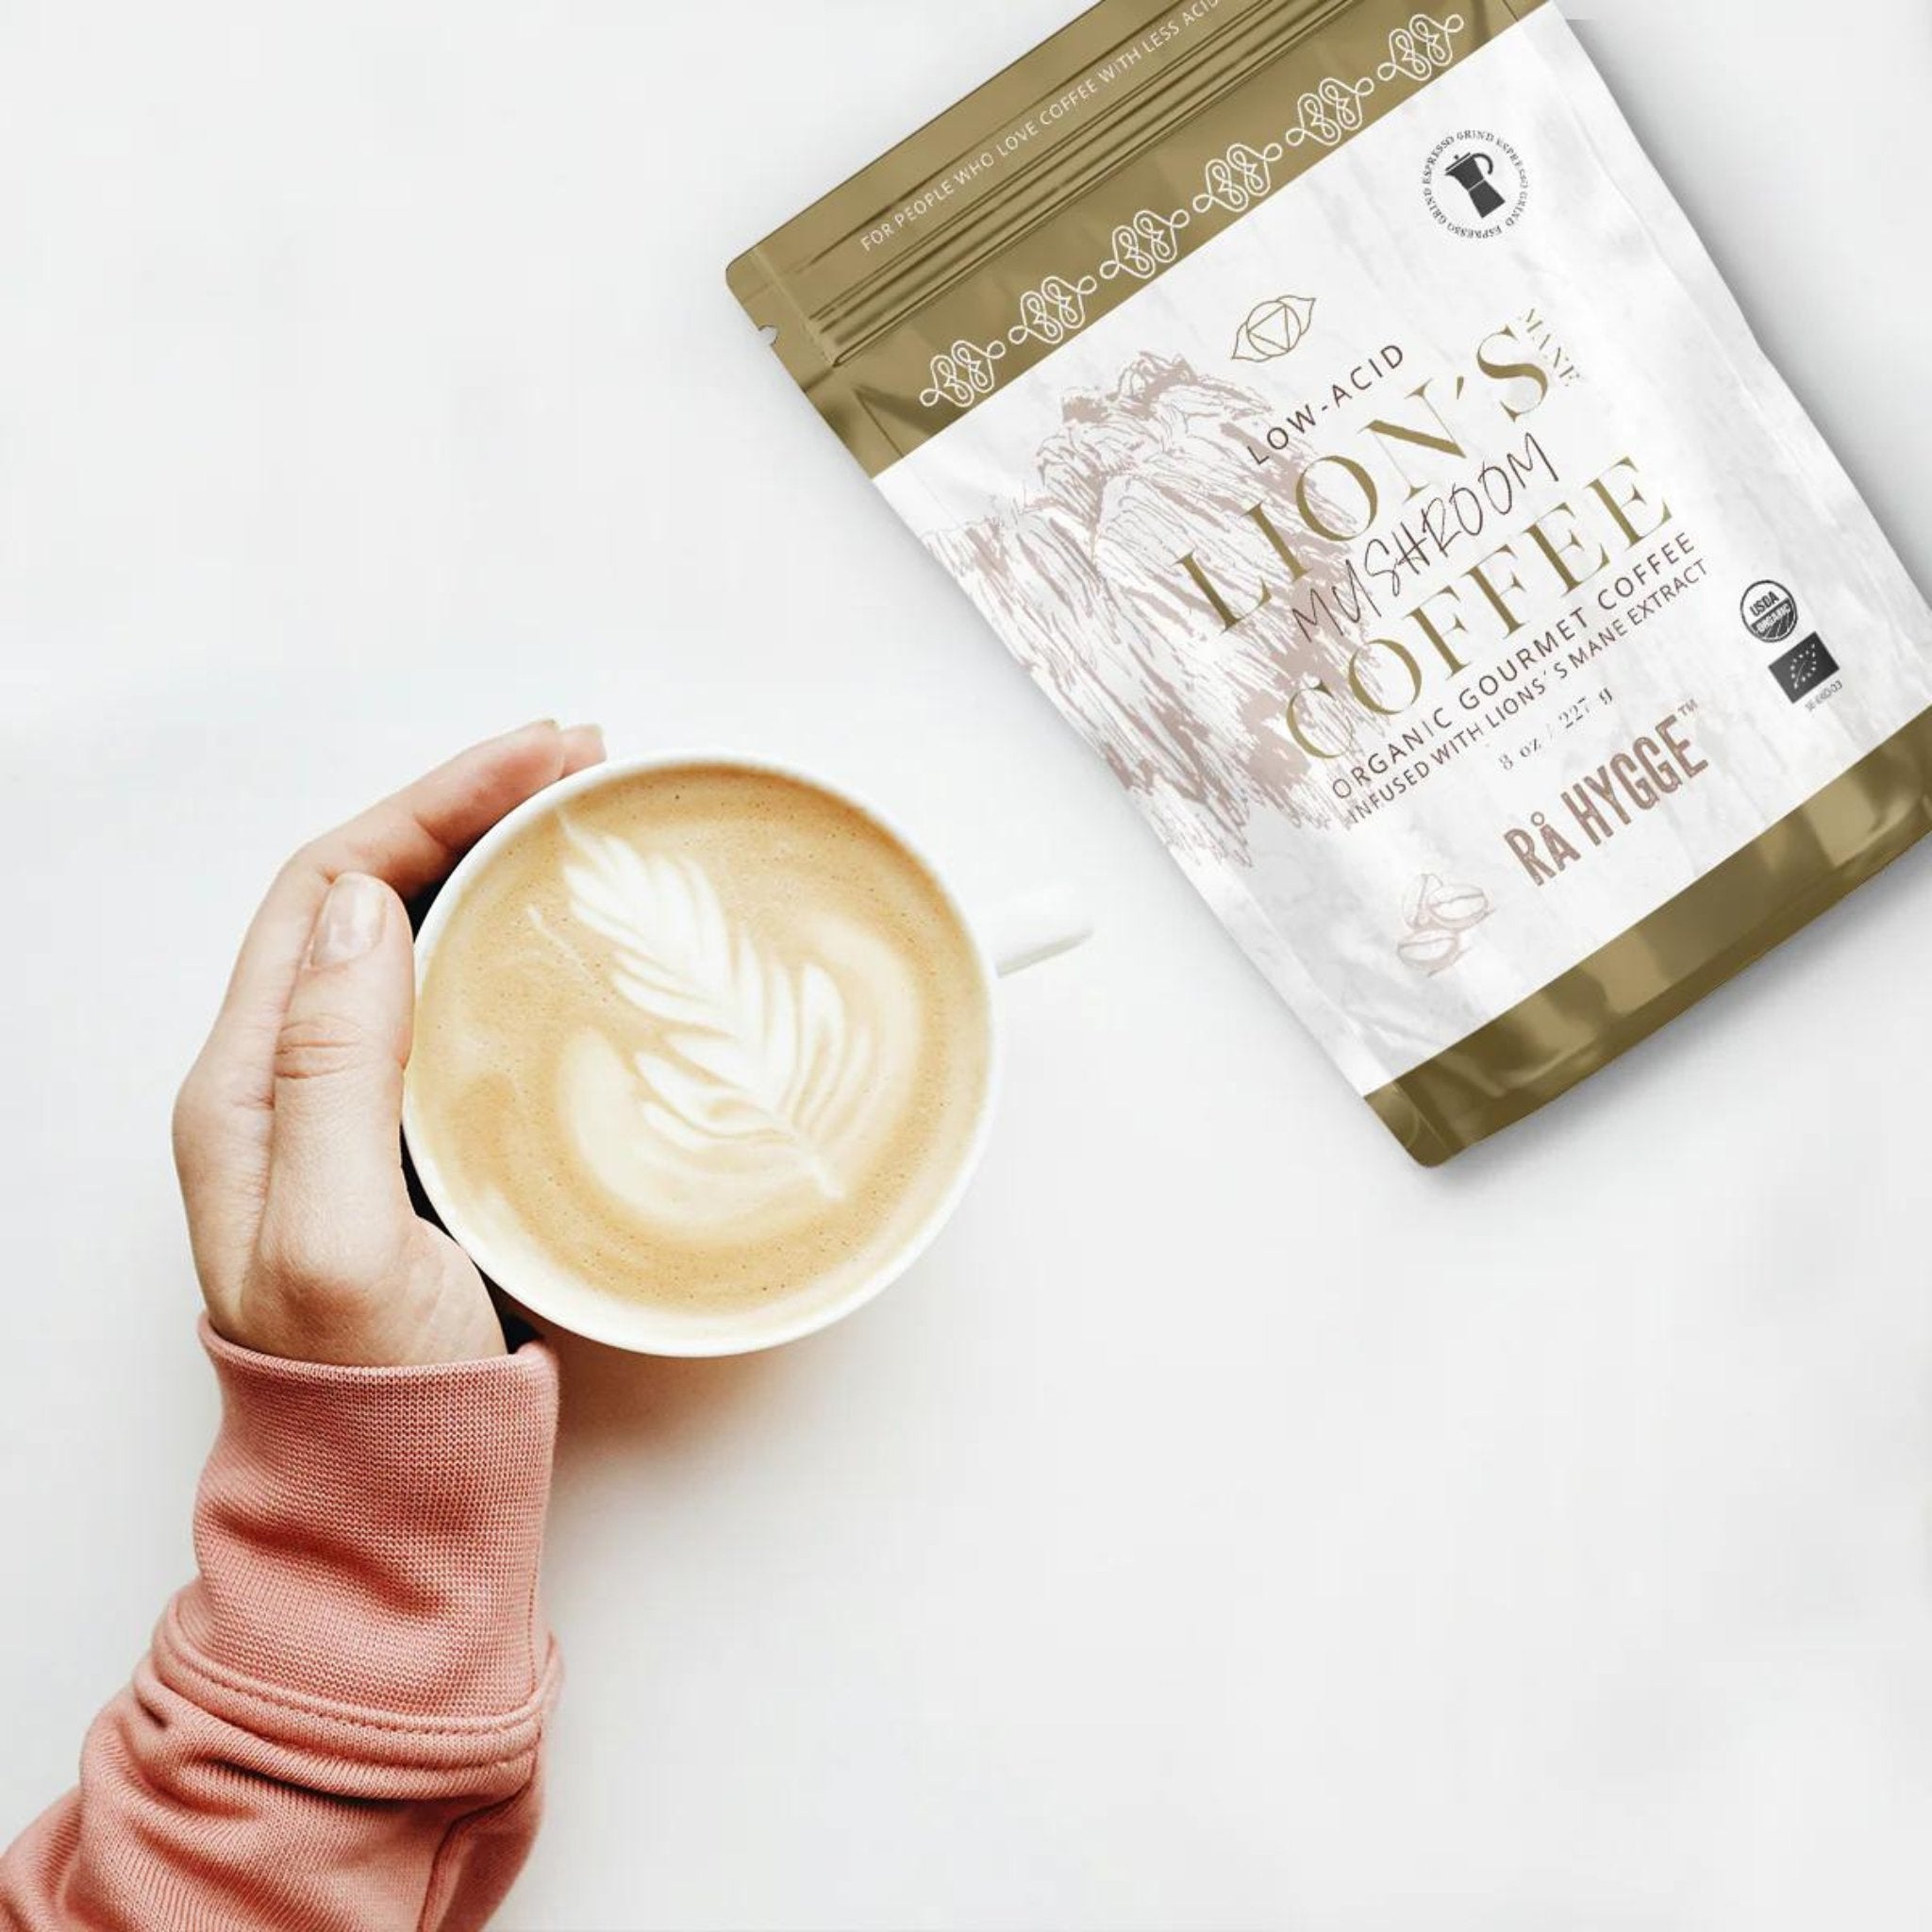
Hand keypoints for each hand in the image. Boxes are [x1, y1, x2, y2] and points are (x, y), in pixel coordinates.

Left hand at [172, 720, 606, 1365]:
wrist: (388, 1501)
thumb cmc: (365, 1394)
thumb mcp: (335, 1238)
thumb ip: (335, 1073)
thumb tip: (372, 909)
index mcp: (248, 1085)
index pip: (331, 887)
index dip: (432, 801)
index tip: (540, 759)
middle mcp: (290, 1078)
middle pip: (371, 893)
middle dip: (468, 806)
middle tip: (580, 765)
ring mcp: (353, 1108)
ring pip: (414, 941)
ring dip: (490, 863)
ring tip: (579, 820)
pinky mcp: (416, 1139)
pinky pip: (454, 1006)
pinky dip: (508, 943)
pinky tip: (562, 936)